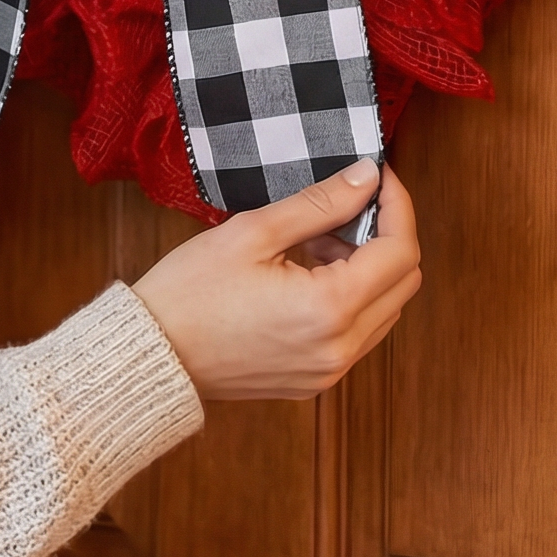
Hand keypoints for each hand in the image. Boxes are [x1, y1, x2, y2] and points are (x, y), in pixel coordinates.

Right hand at [131, 162, 420, 400]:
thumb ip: (320, 203)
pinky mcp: (315, 379)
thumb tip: (367, 176)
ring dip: (370, 267)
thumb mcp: (254, 232)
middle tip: (349, 202)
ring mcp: (329, 370)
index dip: (397, 205)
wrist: (153, 354)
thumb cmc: (190, 291)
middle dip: (387, 234)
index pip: (400, 251)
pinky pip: (358, 333)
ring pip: (385, 309)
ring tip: (320, 237)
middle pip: (404, 283)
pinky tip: (310, 271)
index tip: (378, 176)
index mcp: (329, 309)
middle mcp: (340, 348)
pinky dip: (351, 297)